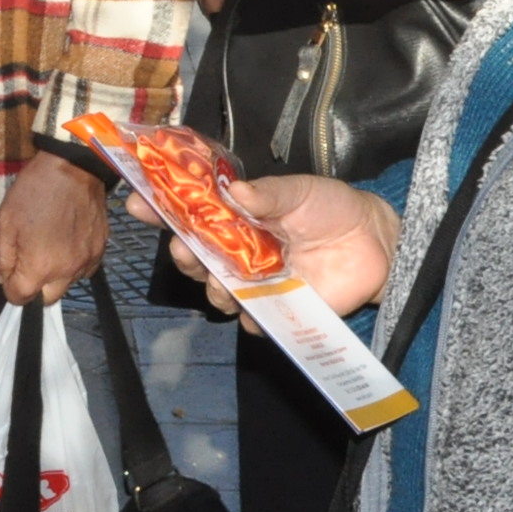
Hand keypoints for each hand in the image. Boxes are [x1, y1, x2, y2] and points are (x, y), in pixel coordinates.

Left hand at [0, 151, 109, 303]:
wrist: (73, 166)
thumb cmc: (33, 192)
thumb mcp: (5, 221)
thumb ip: (1, 257)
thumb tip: (1, 279)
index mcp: (40, 267)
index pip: (19, 298)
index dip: (9, 287)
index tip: (9, 270)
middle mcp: (66, 272)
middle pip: (46, 299)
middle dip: (34, 287)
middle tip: (28, 261)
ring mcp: (87, 262)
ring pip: (67, 285)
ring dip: (55, 276)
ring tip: (49, 248)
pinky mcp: (100, 250)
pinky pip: (84, 270)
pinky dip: (73, 265)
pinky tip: (67, 244)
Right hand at [146, 173, 398, 317]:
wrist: (375, 242)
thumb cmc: (332, 208)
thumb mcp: (300, 190)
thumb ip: (268, 193)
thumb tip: (234, 190)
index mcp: (236, 216)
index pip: (189, 212)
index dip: (160, 207)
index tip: (137, 199)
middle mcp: (238, 251)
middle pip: (194, 257)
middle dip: (181, 253)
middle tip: (182, 246)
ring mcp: (256, 282)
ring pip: (216, 291)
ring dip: (212, 286)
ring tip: (223, 279)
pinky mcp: (278, 310)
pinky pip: (252, 321)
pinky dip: (249, 317)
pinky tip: (254, 310)